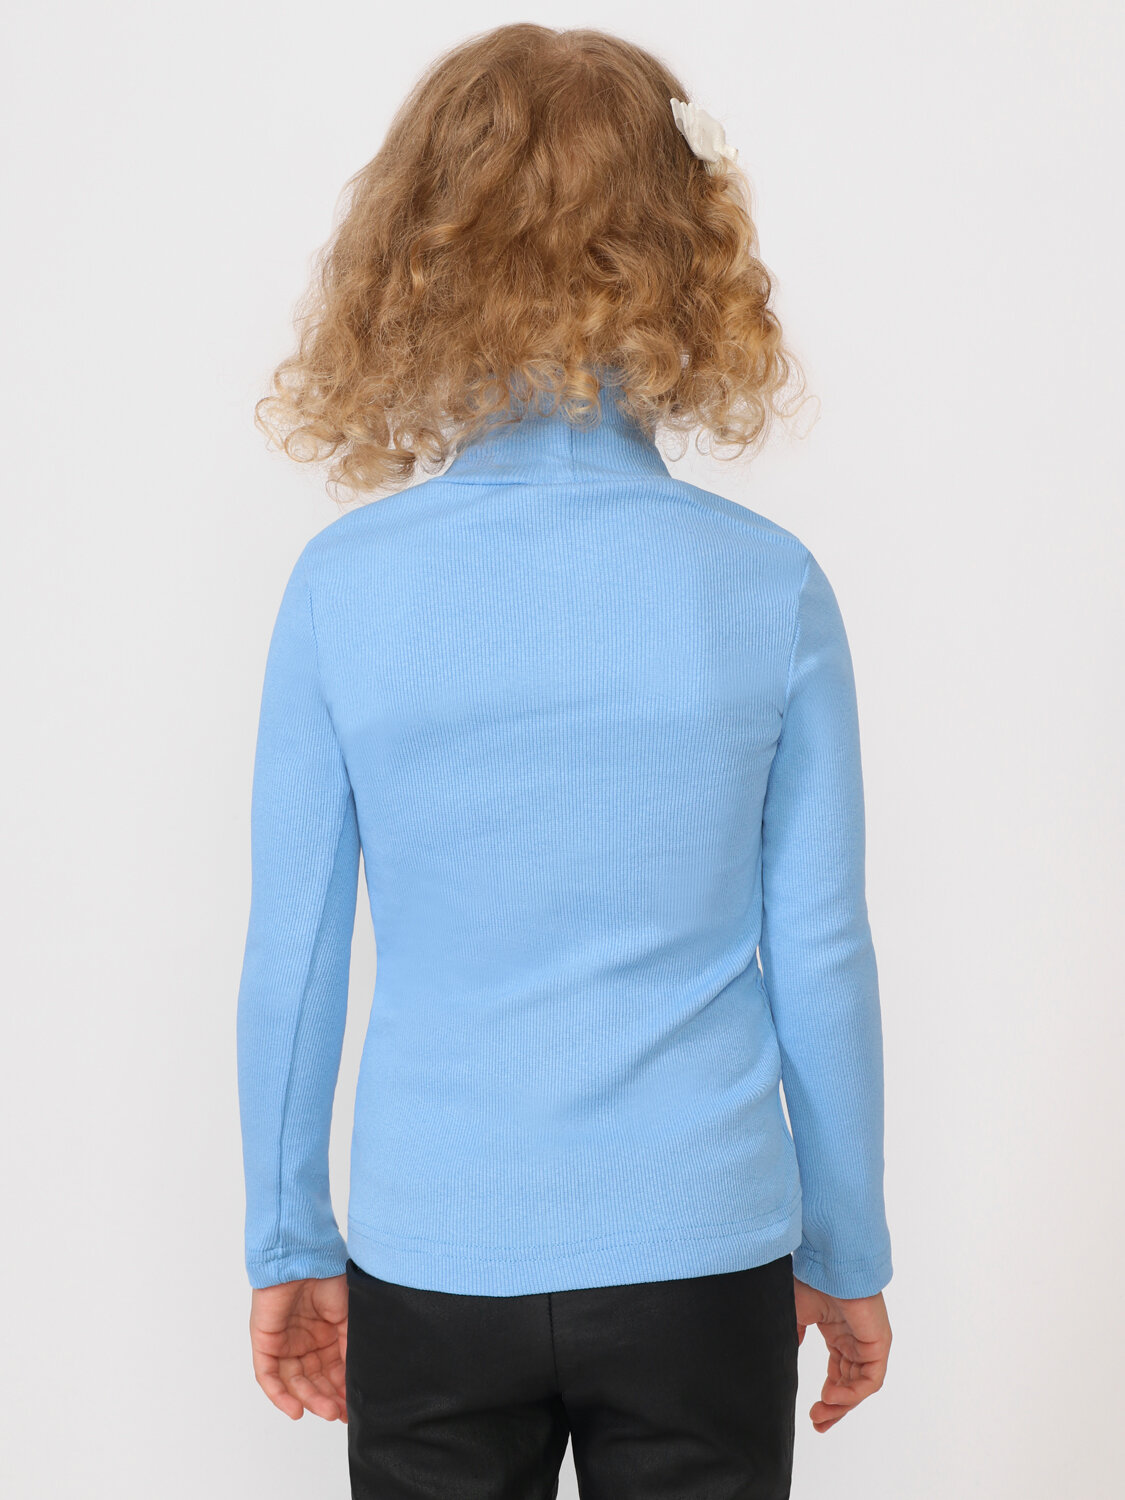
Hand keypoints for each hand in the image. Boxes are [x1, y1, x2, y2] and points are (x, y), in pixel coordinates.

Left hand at [249, 1274, 348, 1421]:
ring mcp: (283, 1345)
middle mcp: (304, 1344)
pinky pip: (269, 1377)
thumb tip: (355, 1379)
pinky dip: (280, 1396)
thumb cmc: (327, 1277)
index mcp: (326, 1337)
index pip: (333, 1372)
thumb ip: (349, 1347)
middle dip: (327, 1399)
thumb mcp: (347, 1316)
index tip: (354, 1409)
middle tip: (340, 1413)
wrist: (303, 1256)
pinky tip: (295, 1409)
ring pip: (294, 1383)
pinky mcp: (264, 1344)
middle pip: (313, 1381)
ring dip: (309, 1399)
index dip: (342, 1392)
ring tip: (326, 1410)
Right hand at [793, 1276, 891, 1432]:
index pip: (838, 1375)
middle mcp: (856, 1342)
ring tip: (820, 1415)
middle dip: (834, 1408)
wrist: (828, 1264)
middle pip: (849, 1385)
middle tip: (818, 1424)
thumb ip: (793, 1335)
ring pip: (859, 1386)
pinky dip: (852, 1393)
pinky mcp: (879, 1344)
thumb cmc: (813, 1281)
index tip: (813, 1416)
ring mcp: (869, 1344)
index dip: (828, 1398)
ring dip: (841, 1404)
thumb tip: (786, 1354)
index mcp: (839, 1335)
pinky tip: (831, 1398)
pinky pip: (870, 1380)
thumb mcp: (796, 1314)